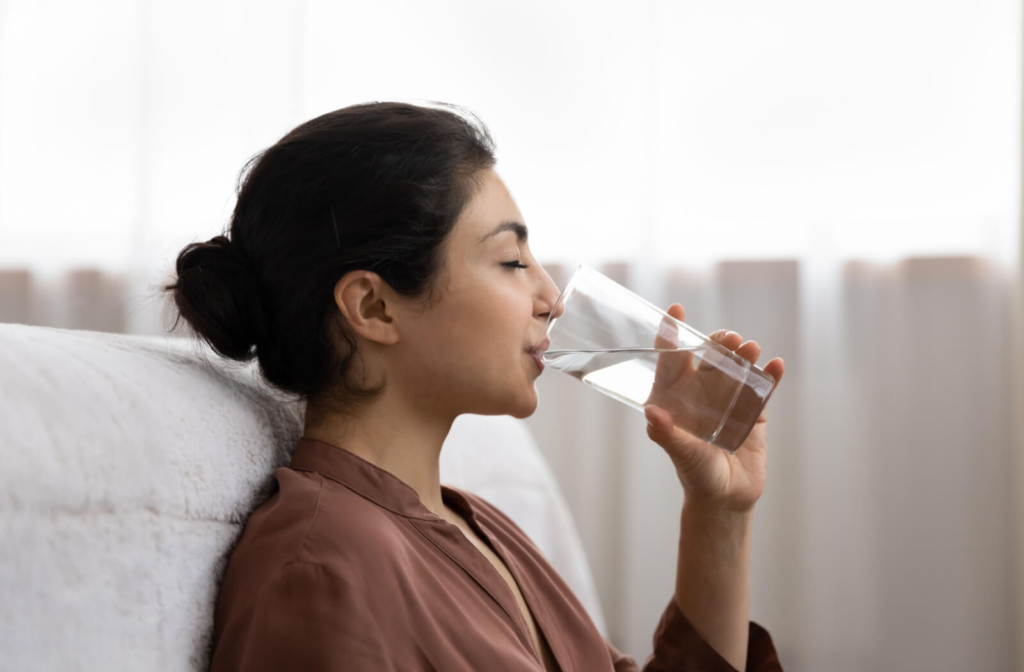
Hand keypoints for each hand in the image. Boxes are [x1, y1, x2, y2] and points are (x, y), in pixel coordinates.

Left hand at [642, 304, 784, 511]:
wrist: (727, 499)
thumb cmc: (696, 476)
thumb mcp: (682, 454)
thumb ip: (667, 434)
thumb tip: (651, 413)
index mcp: (677, 398)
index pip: (671, 360)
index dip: (671, 335)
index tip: (674, 311)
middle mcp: (701, 393)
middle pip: (709, 357)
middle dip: (718, 342)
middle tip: (729, 338)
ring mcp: (729, 400)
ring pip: (737, 367)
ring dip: (744, 355)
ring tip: (750, 348)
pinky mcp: (753, 412)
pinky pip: (762, 388)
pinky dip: (770, 376)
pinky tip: (776, 365)